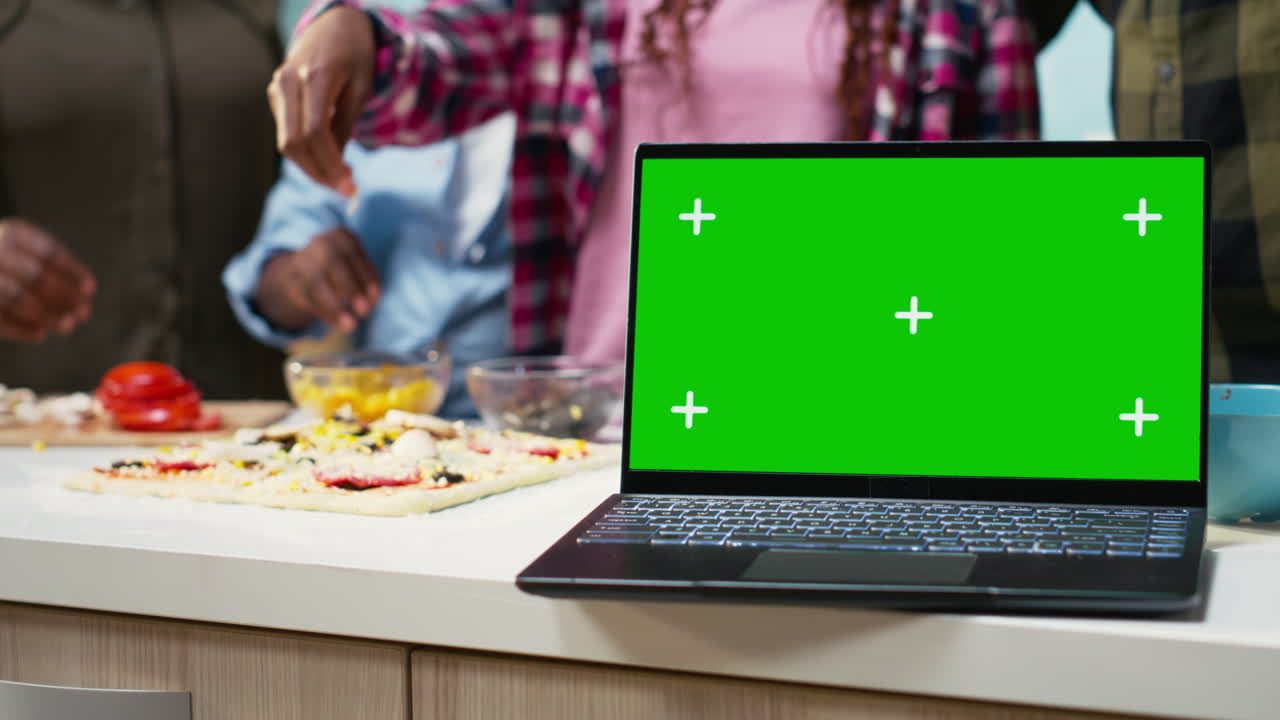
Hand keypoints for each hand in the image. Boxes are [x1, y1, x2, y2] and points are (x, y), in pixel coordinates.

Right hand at [0, 218, 95, 342]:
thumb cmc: (12, 264)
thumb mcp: (29, 254)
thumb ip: (55, 270)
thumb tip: (86, 293)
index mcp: (14, 233)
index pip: (49, 252)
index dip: (72, 272)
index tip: (91, 290)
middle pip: (36, 276)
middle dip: (64, 297)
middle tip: (84, 313)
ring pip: (17, 298)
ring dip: (46, 315)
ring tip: (68, 326)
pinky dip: (19, 329)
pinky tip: (40, 334)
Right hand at [256, 227, 380, 332]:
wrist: (304, 268)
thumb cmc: (342, 267)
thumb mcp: (357, 265)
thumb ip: (365, 280)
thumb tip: (373, 300)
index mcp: (341, 235)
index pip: (353, 252)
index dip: (366, 275)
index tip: (376, 298)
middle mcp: (320, 244)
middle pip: (333, 263)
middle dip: (350, 288)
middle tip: (364, 311)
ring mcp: (302, 261)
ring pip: (316, 283)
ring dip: (335, 307)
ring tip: (351, 325)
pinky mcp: (292, 281)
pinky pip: (308, 298)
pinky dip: (326, 313)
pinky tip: (340, 324)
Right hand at [267, 5, 374, 196]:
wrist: (335, 25)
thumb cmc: (355, 55)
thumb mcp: (361, 89)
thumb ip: (346, 126)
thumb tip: (336, 166)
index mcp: (315, 77)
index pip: (314, 133)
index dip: (330, 164)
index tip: (350, 185)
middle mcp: (288, 81)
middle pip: (294, 143)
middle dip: (319, 173)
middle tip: (345, 190)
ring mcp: (277, 87)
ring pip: (286, 142)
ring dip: (311, 167)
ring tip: (338, 180)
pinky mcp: (275, 94)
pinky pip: (287, 132)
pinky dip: (305, 152)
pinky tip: (327, 160)